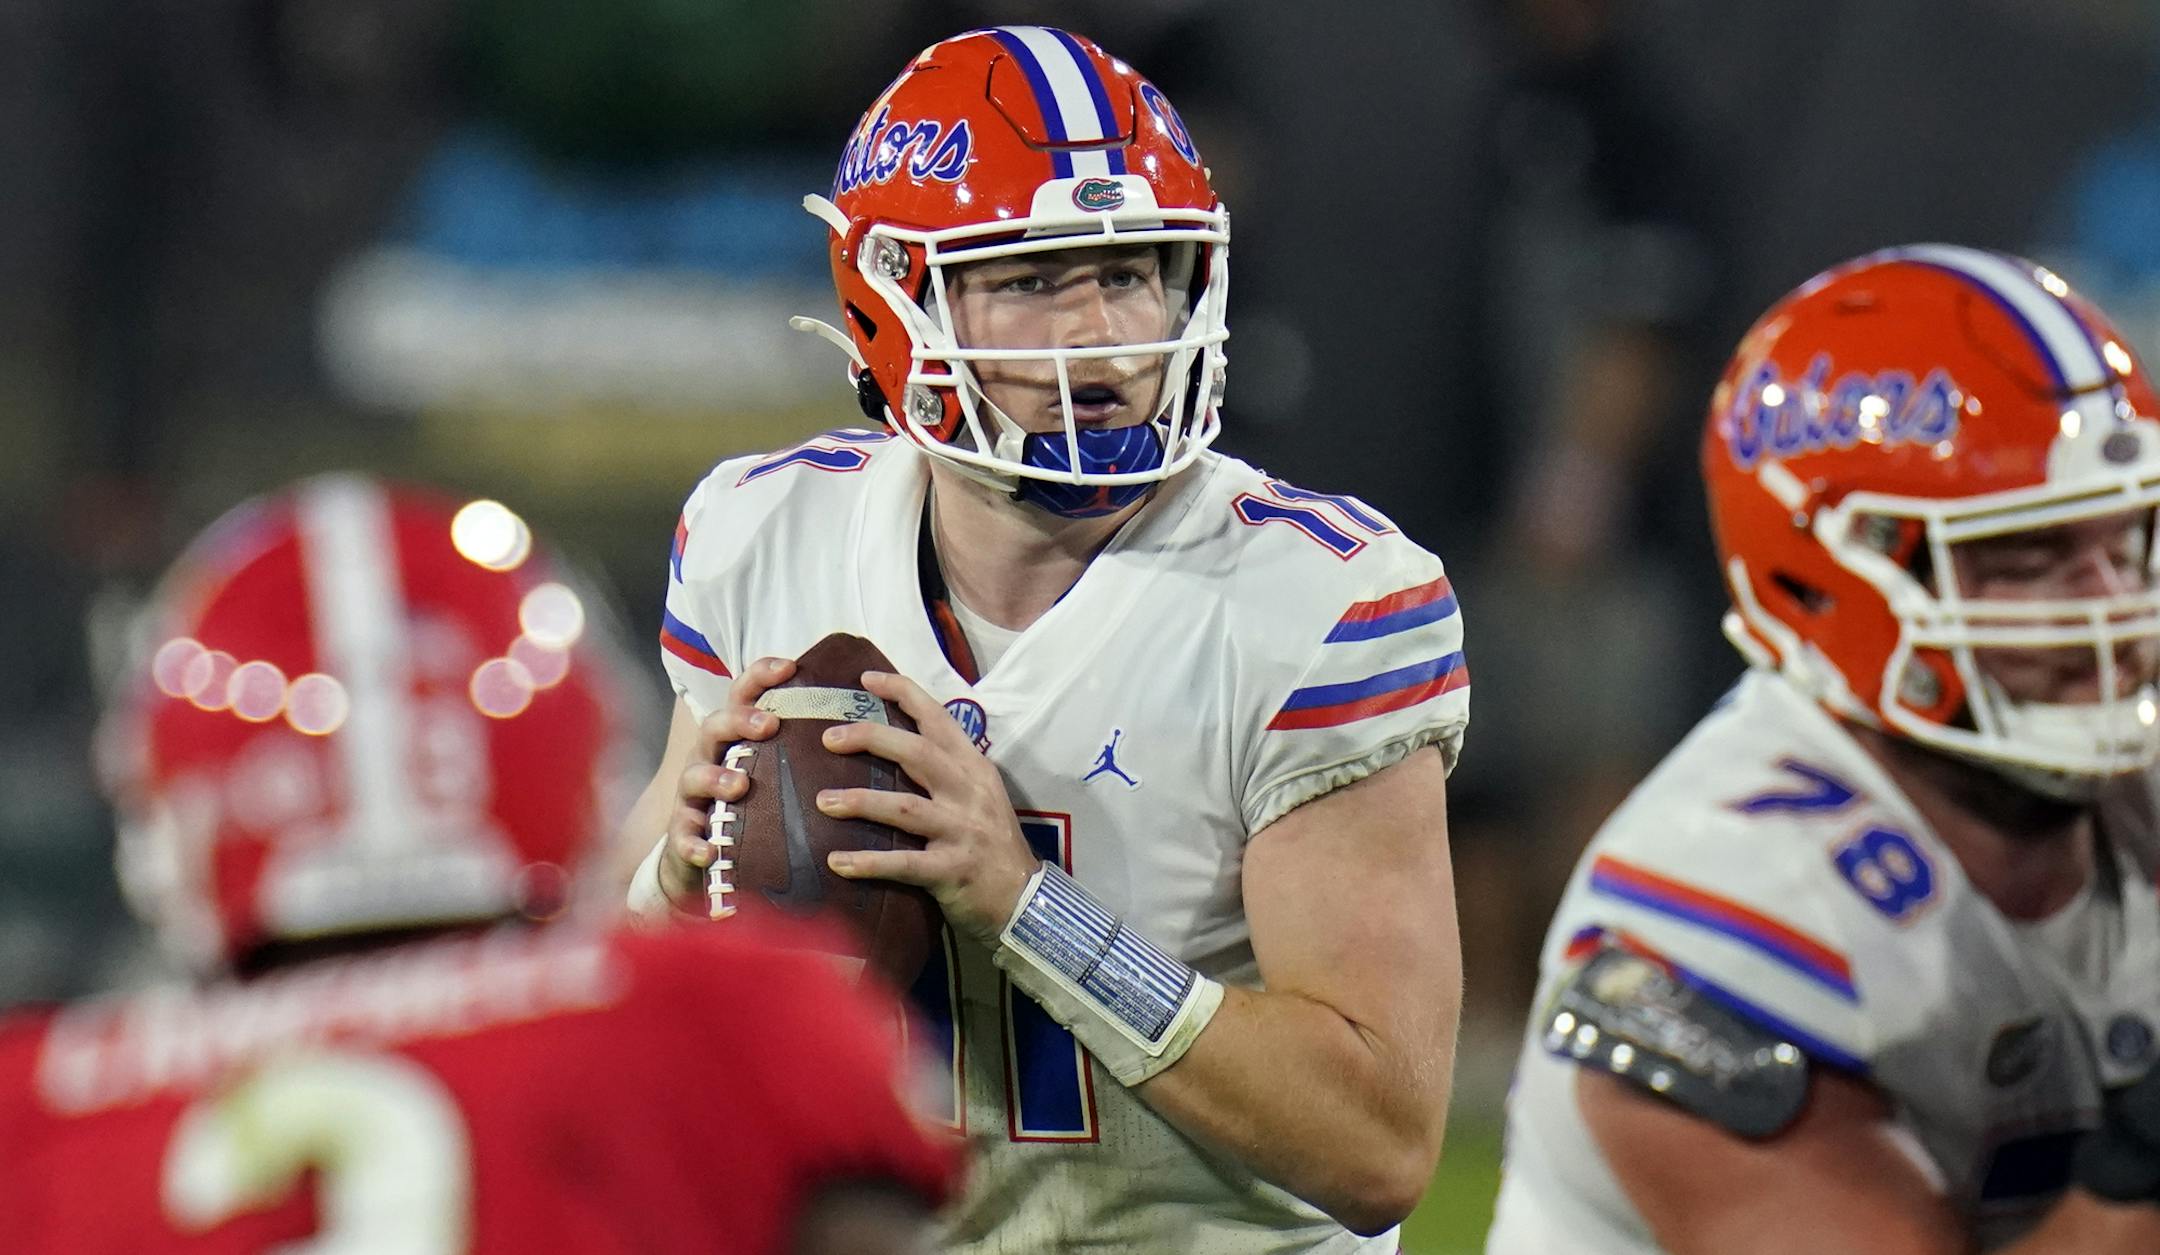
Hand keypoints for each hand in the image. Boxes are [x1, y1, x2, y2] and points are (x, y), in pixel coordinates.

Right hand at [659, 656, 795, 916]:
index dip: (761, 676)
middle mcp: (709, 757)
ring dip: (715, 778)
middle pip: (715, 726)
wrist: (710, 853)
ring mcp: (692, 795)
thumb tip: (870, 724)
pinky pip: (682, 835)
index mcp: (735, 736)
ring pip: (694, 776)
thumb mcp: (780, 770)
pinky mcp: (683, 833)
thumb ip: (808, 748)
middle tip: (770, 724)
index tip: (790, 666)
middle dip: (740, 721)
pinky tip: (708, 851)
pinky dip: (692, 842)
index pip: (743, 695)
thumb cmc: (756, 802)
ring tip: (740, 785)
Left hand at [815, 670, 1040, 944]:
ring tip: (823, 801)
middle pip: (917, 753)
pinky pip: (904, 863)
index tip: (865, 679)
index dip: (903, 693)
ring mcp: (962, 831)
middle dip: (871, 739)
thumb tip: (892, 747)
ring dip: (860, 802)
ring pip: (905, 807)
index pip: (938, 718)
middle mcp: (969, 792)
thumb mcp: (979, 796)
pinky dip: (869, 862)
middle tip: (829, 738)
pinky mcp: (952, 870)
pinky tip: (837, 862)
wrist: (1025, 899)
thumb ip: (945, 771)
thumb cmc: (991, 844)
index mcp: (974, 768)